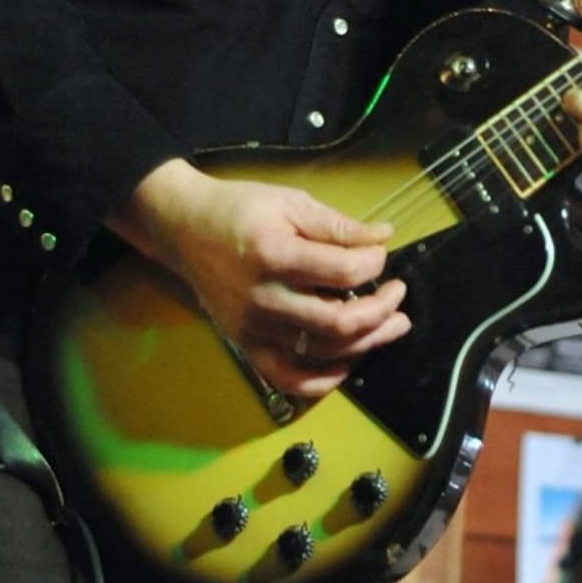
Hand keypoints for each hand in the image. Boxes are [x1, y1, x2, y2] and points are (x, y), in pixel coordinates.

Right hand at [110, 158, 409, 399]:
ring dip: (367, 342)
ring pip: (323, 352)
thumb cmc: (238, 210)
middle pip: (340, 323)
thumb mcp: (290, 202)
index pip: (345, 271)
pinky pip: (289, 379)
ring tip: (391, 325)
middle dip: (382, 311)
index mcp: (276, 255)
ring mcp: (254, 328)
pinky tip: (348, 362)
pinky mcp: (246, 345)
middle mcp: (264, 299)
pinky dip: (323, 380)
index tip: (380, 253)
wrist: (183, 228)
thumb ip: (337, 225)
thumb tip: (383, 236)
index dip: (375, 263)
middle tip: (398, 295)